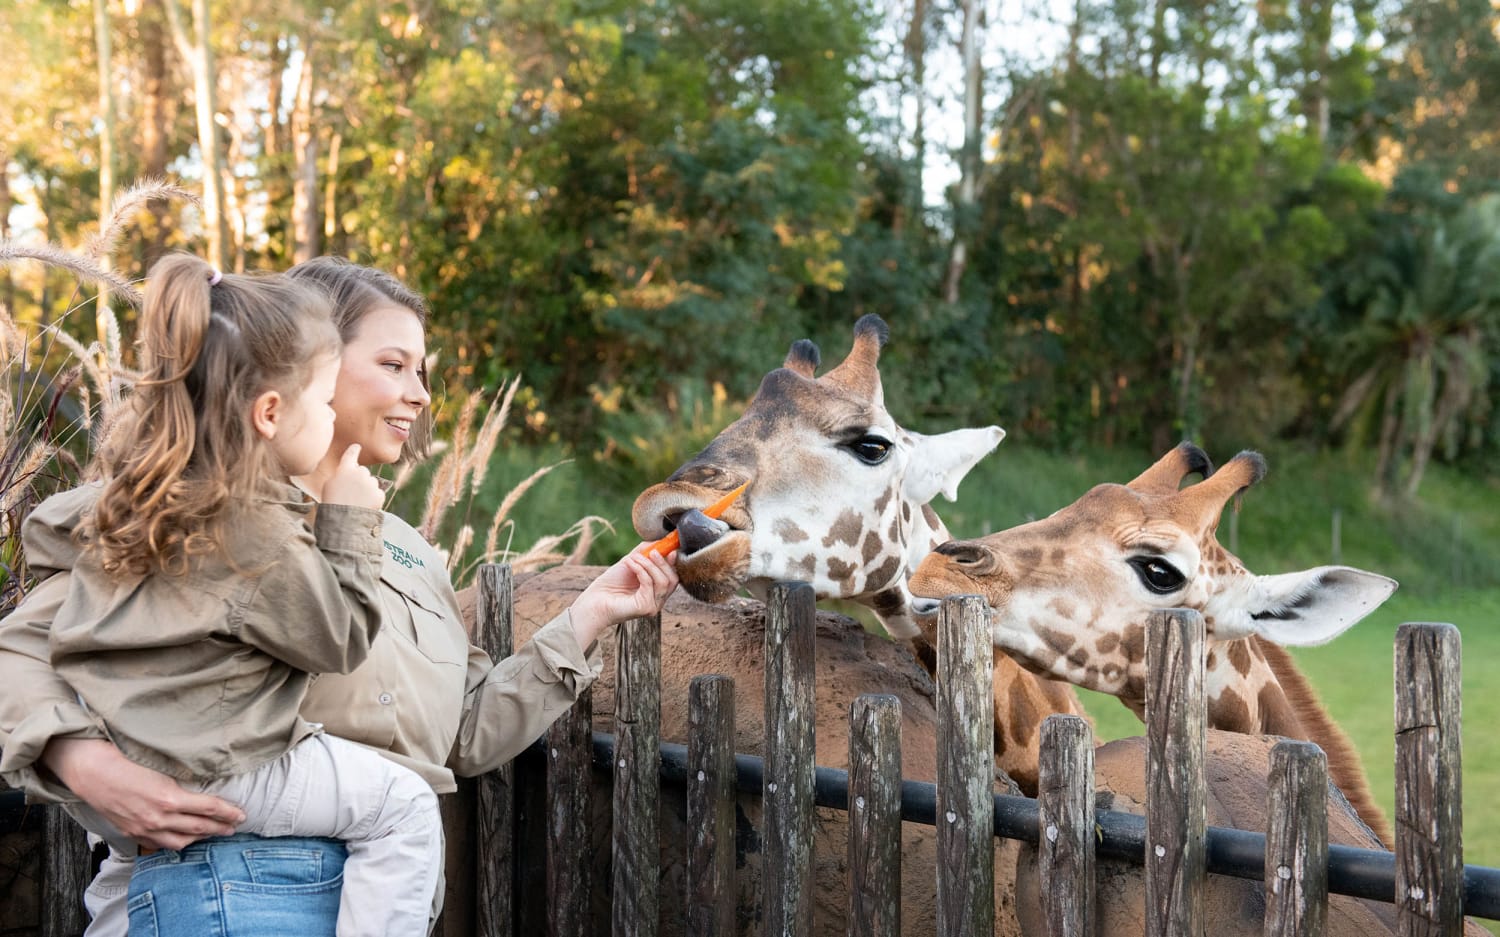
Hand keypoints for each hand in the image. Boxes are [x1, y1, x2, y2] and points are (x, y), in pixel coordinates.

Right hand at [42, 739, 244, 850]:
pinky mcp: (132, 832)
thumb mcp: (162, 766)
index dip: (228, 812)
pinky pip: (160, 844)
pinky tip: (184, 838)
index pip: (210, 808)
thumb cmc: (126, 760)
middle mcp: (159, 818)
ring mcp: (144, 828)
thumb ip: (183, 779)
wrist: (91, 771)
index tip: (242, 813)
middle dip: (221, 827)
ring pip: (180, 841)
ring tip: (213, 833)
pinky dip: (176, 842)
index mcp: (170, 799)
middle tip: (235, 826)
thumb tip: (206, 783)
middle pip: (199, 827)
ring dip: (200, 838)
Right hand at [321, 444, 383, 510]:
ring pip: (372, 482)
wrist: (344, 520)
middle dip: (359, 479)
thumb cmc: (332, 503)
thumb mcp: (329, 485)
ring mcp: (371, 483)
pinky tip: (364, 505)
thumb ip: (340, 475)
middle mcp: (360, 473)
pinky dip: (373, 499)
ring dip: (367, 489)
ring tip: (357, 502)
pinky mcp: (379, 494)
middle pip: (363, 471)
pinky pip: (377, 493)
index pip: (351, 455)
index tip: (357, 447)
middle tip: (351, 493)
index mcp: (345, 469)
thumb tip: (347, 472)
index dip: (354, 450)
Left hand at [569, 546, 679, 648]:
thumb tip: (660, 541)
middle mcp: (657, 600)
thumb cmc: (611, 583)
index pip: (673, 576)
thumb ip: (646, 552)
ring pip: (663, 581)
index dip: (674, 562)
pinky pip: (649, 583)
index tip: (671, 549)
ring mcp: (653, 606)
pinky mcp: (646, 608)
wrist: (594, 599)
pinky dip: (640, 570)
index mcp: (657, 591)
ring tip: (634, 558)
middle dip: (663, 563)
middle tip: (652, 551)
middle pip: (673, 579)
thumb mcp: (631, 562)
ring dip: (649, 565)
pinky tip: (629, 563)